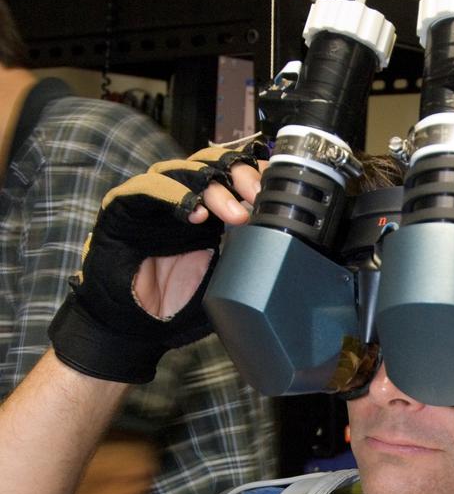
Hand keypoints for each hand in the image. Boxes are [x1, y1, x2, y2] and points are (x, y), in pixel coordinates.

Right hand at [48, 141, 267, 382]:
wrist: (131, 330)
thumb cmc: (174, 306)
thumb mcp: (224, 283)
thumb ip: (248, 263)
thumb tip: (289, 261)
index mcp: (208, 211)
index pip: (234, 175)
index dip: (256, 174)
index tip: (278, 190)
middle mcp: (181, 197)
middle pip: (213, 164)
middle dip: (240, 174)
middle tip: (258, 196)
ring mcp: (152, 199)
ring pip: (184, 171)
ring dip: (212, 188)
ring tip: (233, 214)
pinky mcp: (123, 206)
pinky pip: (148, 188)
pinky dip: (173, 196)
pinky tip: (193, 214)